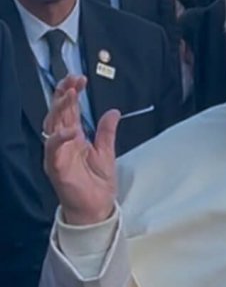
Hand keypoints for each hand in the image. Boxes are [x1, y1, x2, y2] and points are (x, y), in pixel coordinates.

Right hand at [43, 76, 119, 225]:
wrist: (97, 208)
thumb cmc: (98, 182)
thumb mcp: (107, 152)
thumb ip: (107, 132)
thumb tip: (113, 111)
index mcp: (73, 137)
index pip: (69, 109)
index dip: (71, 93)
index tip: (80, 78)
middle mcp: (62, 143)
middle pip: (57, 113)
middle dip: (64, 94)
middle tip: (74, 80)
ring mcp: (58, 154)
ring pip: (52, 126)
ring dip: (60, 110)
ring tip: (70, 95)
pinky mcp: (56, 168)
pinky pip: (53, 150)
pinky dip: (60, 138)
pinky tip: (70, 129)